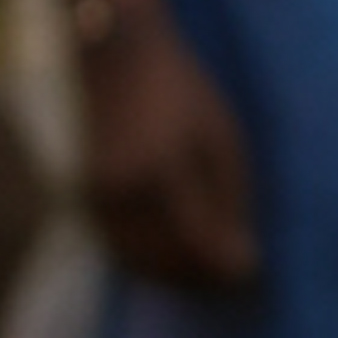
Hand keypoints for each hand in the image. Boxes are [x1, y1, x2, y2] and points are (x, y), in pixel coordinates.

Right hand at [81, 18, 261, 295]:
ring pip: (137, 260)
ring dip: (175, 275)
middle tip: (236, 279)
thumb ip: (230, 202)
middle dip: (202, 277)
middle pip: (164, 259)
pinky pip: (118, 247)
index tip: (254, 272)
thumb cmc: (182, 94)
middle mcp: (118, 189)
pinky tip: (178, 258)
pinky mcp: (84, 199)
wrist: (117, 59)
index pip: (196, 242)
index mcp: (158, 171)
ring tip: (212, 273)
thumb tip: (242, 261)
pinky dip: (149, 260)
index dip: (227, 267)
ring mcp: (94, 196)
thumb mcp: (222, 138)